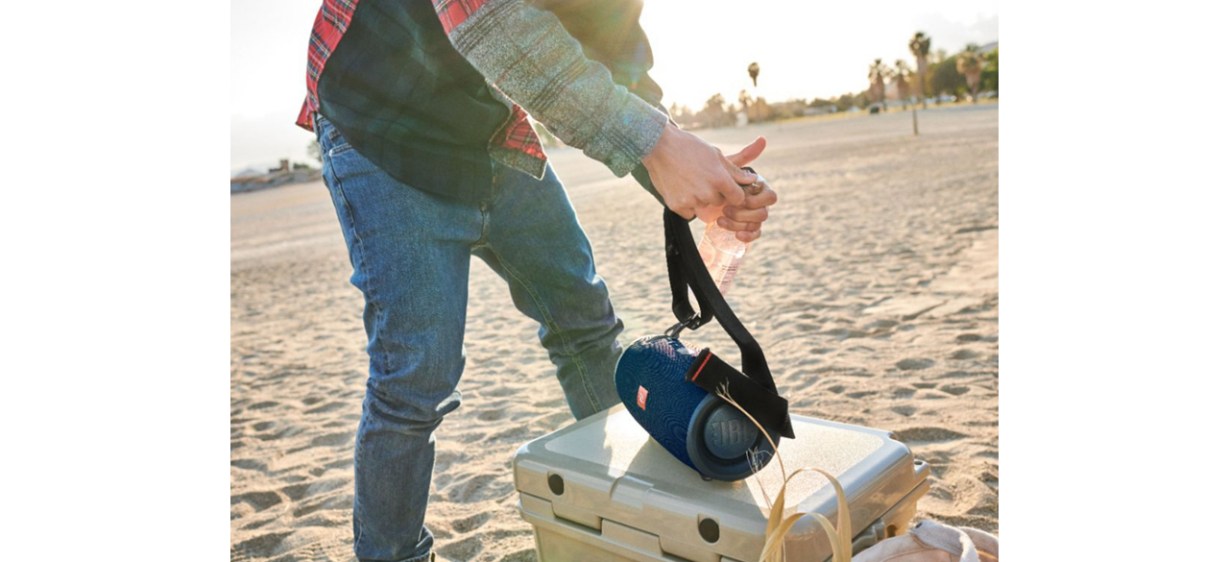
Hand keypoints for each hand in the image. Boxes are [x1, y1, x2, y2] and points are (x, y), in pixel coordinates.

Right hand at [641, 125, 756, 219]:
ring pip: (704, 208)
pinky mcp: (676, 206)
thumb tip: (752, 180)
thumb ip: (734, 171)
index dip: (733, 193)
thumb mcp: (715, 155)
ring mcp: (691, 201)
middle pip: (720, 202)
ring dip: (700, 199)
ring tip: (689, 181)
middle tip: (701, 178)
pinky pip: (689, 213)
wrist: (659, 146)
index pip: (738, 198)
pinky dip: (686, 204)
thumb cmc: (689, 147)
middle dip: (715, 194)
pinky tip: (680, 188)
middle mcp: (707, 193)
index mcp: (720, 179)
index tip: (726, 186)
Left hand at [716, 139, 776, 242]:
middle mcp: (759, 202)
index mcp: (759, 188)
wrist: (700, 191)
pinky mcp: (745, 226)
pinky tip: (736, 236)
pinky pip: (754, 235)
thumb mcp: (725, 168)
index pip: (770, 197)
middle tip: (724, 209)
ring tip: (720, 219)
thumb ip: (744, 157)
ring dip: (739, 223)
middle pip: (763, 213)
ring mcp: (752, 215)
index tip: (739, 198)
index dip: (756, 200)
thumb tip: (763, 139)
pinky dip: (747, 236)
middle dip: (744, 213)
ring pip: (757, 225)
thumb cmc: (715, 178)